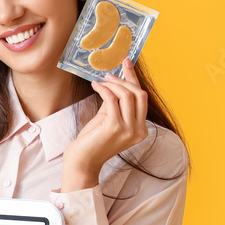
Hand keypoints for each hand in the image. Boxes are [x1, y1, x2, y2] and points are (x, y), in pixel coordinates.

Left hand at [62, 58, 147, 189]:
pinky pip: (112, 99)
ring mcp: (129, 130)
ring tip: (101, 82)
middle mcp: (139, 131)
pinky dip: (104, 89)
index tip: (127, 62)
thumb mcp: (109, 119)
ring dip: (113, 85)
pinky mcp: (115, 127)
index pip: (142, 98)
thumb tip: (116, 82)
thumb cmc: (93, 140)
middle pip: (139, 94)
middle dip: (125, 80)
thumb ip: (116, 104)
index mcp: (141, 129)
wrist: (82, 161)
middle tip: (109, 74)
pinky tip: (95, 86)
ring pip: (128, 95)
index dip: (134, 78)